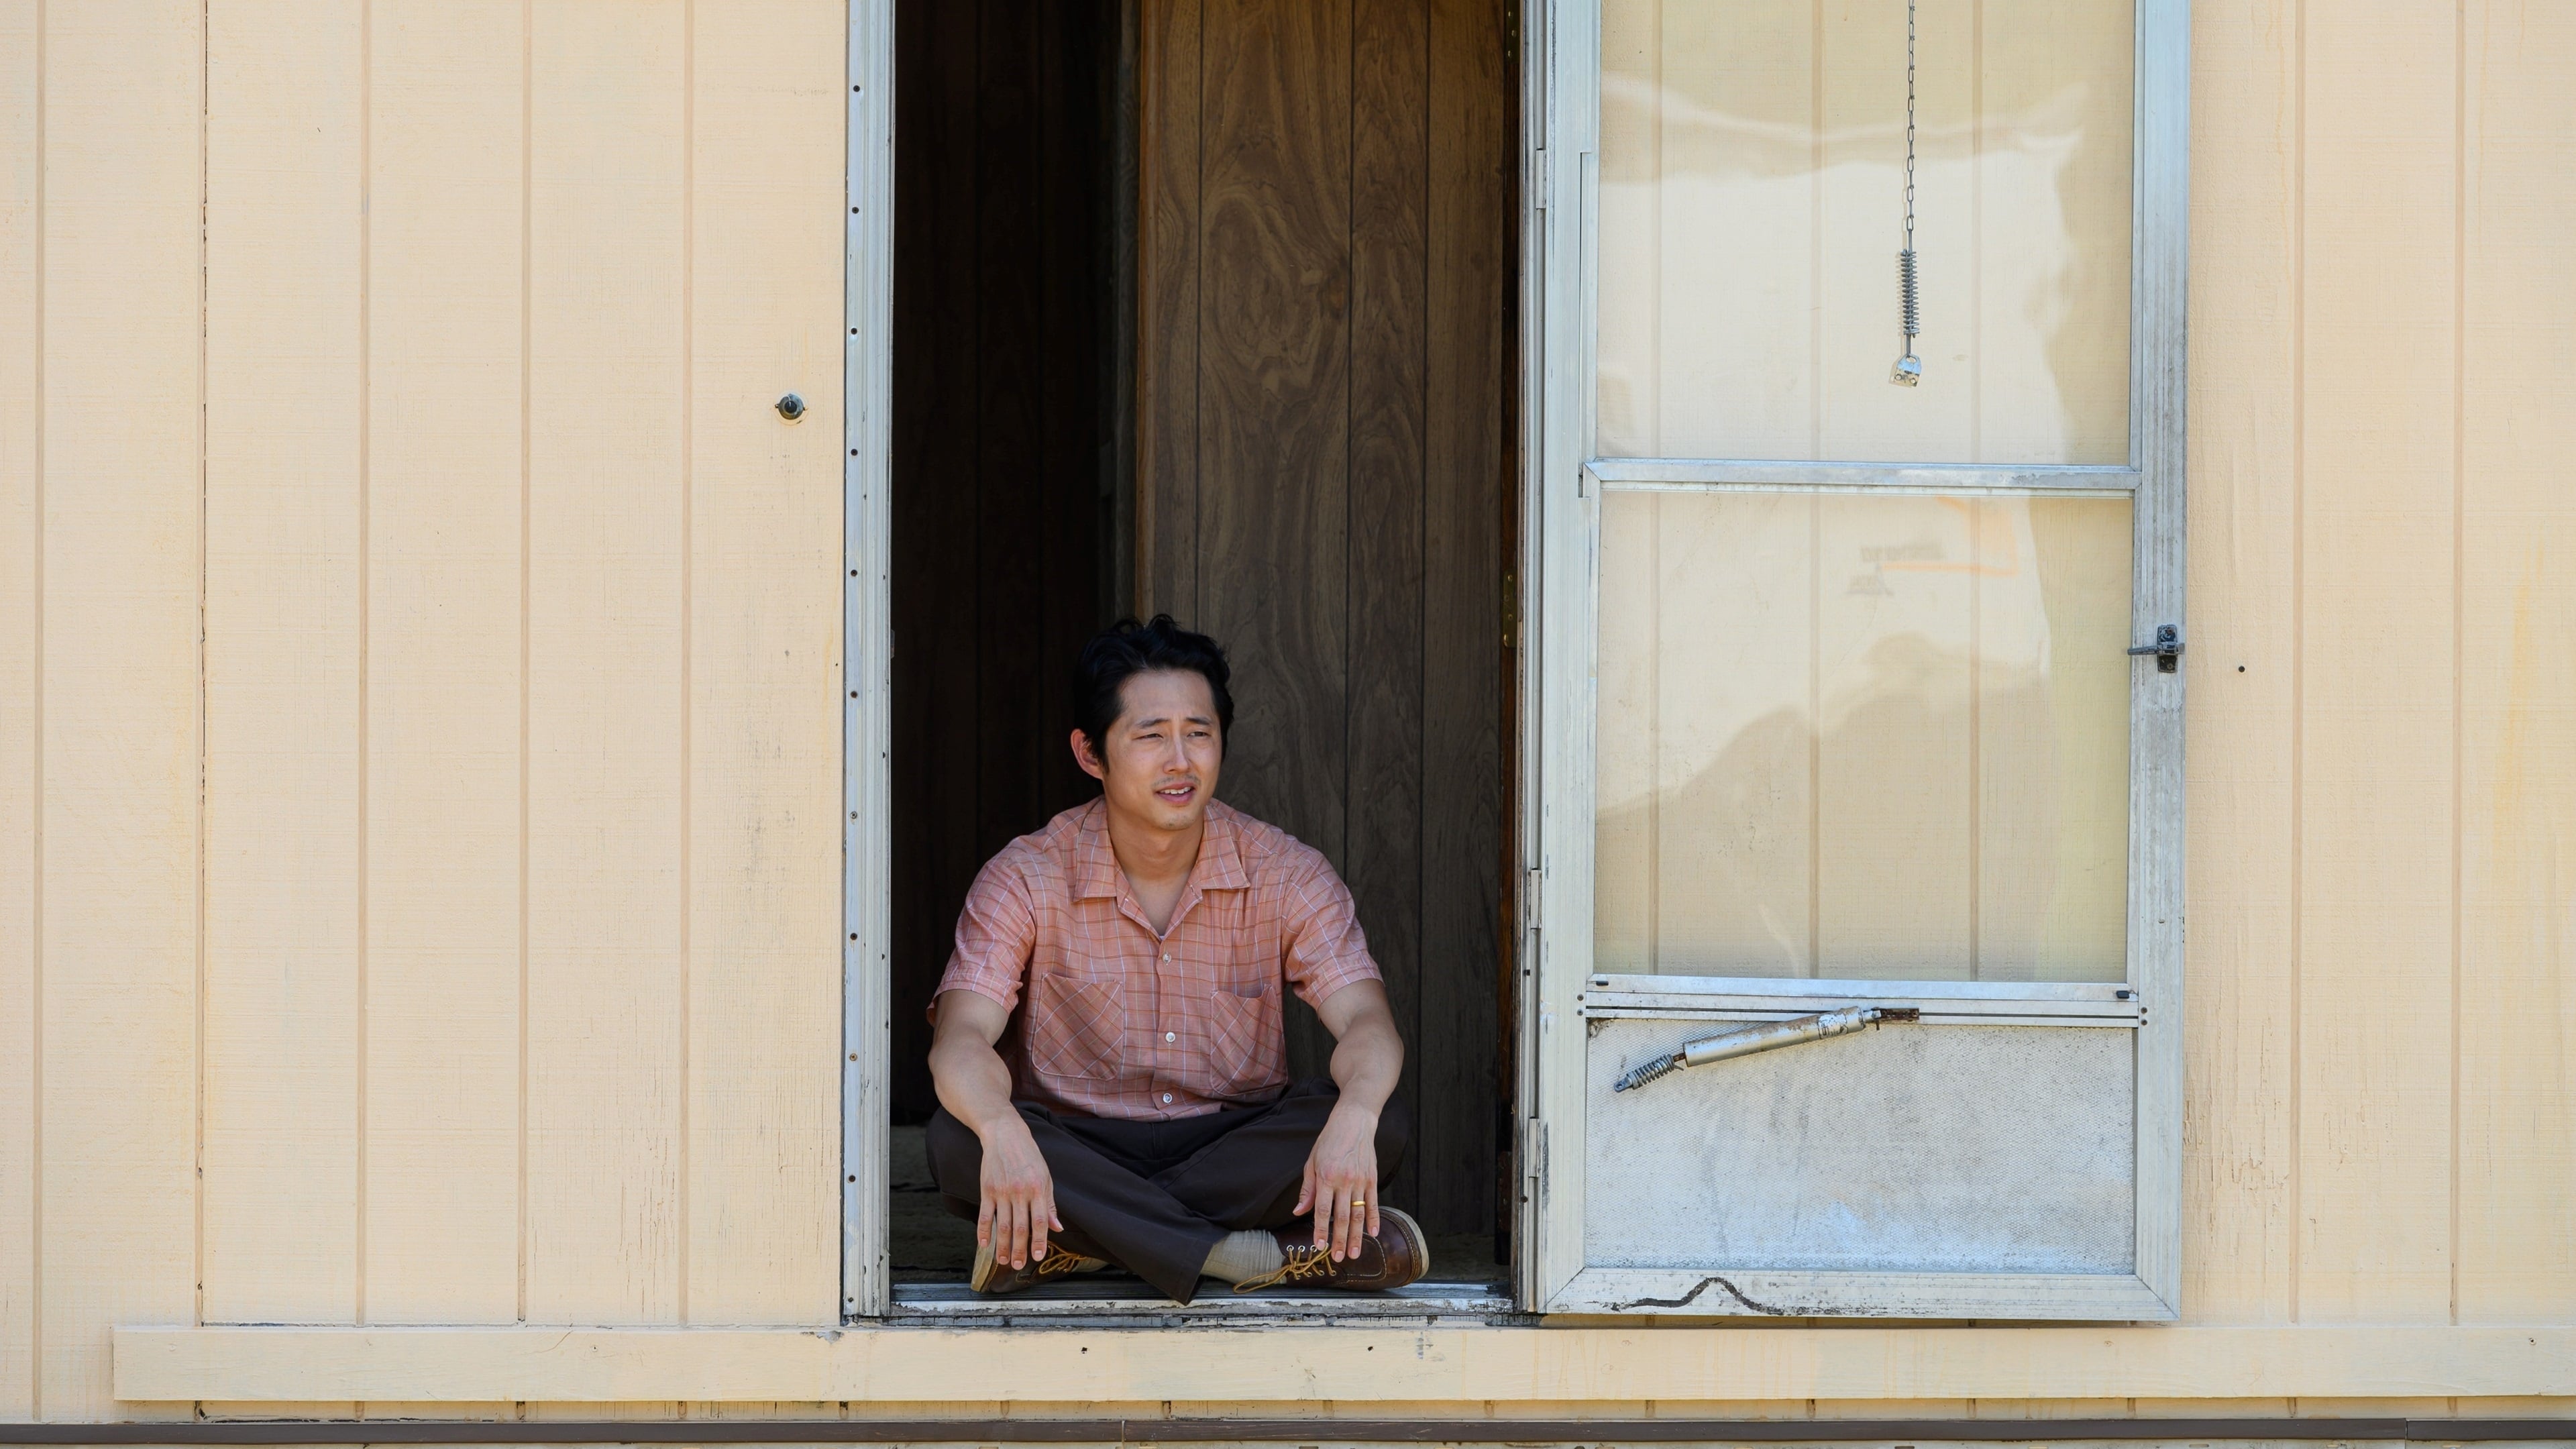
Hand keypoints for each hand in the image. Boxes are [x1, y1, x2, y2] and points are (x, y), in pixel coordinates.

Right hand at [976, 1114, 1060, 1268]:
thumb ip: (1050, 1204)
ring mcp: (1001, 1191)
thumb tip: (1057, 1228)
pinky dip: (983, 1231)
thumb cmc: (1029, 1157)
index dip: (1039, 1241)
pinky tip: (984, 1244)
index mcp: (1038, 1189)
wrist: (1005, 1136)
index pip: (1039, 1221)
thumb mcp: (1046, 1177)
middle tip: (1018, 1265)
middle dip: (1019, 1249)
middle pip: (1019, 1227)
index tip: (1038, 1256)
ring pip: (1001, 1225)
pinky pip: (984, 1215)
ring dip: (1002, 1246)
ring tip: (1003, 1260)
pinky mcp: (986, 1189)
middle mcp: (1019, 1191)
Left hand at [1295, 1101, 1380, 1261]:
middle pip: (1341, 1217)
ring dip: (1357, 1236)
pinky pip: (1374, 1203)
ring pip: (1358, 1214)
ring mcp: (1360, 1180)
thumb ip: (1307, 1189)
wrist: (1354, 1122)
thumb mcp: (1312, 1162)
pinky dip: (1374, 1219)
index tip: (1320, 1246)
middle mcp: (1343, 1180)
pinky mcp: (1372, 1178)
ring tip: (1354, 1253)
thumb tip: (1298, 1212)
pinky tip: (1374, 1233)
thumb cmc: (1329, 1141)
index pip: (1322, 1210)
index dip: (1320, 1229)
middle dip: (1340, 1240)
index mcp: (1325, 1177)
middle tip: (1339, 1258)